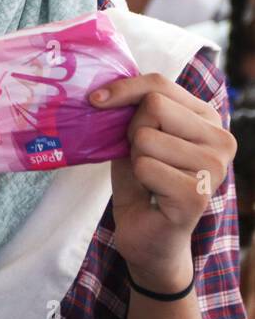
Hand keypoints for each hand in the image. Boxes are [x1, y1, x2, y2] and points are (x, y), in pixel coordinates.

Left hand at [92, 74, 236, 293]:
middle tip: (141, 157)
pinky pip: (145, 166)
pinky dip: (137, 179)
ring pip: (146, 137)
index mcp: (208, 119)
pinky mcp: (198, 194)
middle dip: (132, 130)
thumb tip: (102, 90)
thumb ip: (132, 110)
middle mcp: (221, 140)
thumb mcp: (136, 137)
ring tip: (150, 177)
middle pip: (154, 105)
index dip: (123, 89)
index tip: (96, 100)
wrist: (148, 235)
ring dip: (135, 158)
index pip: (160, 84)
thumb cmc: (143, 182)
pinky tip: (152, 194)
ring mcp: (214, 168)